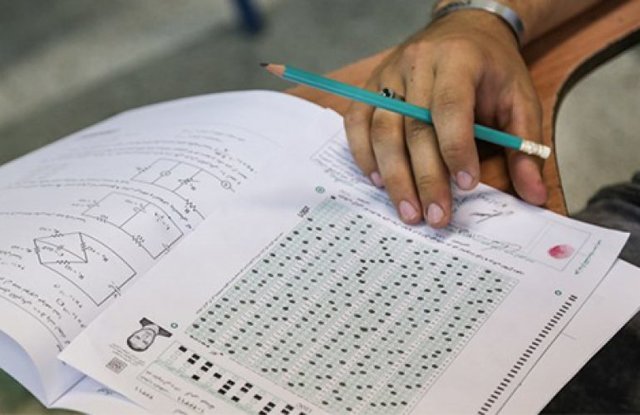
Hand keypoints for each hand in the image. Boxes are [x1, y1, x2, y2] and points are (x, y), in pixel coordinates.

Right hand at [344, 11, 546, 227]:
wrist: (464, 32)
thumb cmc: (492, 70)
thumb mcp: (521, 100)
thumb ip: (525, 147)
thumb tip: (534, 195)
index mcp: (459, 61)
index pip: (451, 107)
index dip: (456, 149)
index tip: (466, 185)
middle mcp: (418, 64)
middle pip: (414, 127)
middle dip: (425, 178)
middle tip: (436, 216)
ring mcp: (389, 75)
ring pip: (382, 130)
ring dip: (394, 176)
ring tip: (409, 211)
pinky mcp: (371, 87)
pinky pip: (357, 123)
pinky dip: (364, 155)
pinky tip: (379, 181)